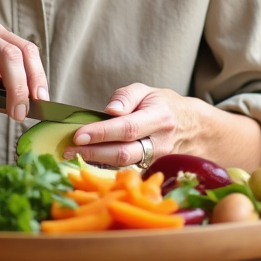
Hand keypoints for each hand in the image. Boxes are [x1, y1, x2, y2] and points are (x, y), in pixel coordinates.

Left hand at [66, 83, 200, 167]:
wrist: (192, 127)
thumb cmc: (163, 105)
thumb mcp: (146, 91)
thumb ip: (126, 97)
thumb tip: (109, 110)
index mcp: (159, 118)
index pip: (127, 128)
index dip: (101, 133)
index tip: (78, 134)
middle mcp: (160, 143)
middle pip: (124, 153)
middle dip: (93, 152)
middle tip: (68, 149)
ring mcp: (157, 160)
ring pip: (124, 165)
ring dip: (95, 161)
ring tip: (72, 154)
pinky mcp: (151, 170)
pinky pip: (126, 169)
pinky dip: (105, 166)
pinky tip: (88, 159)